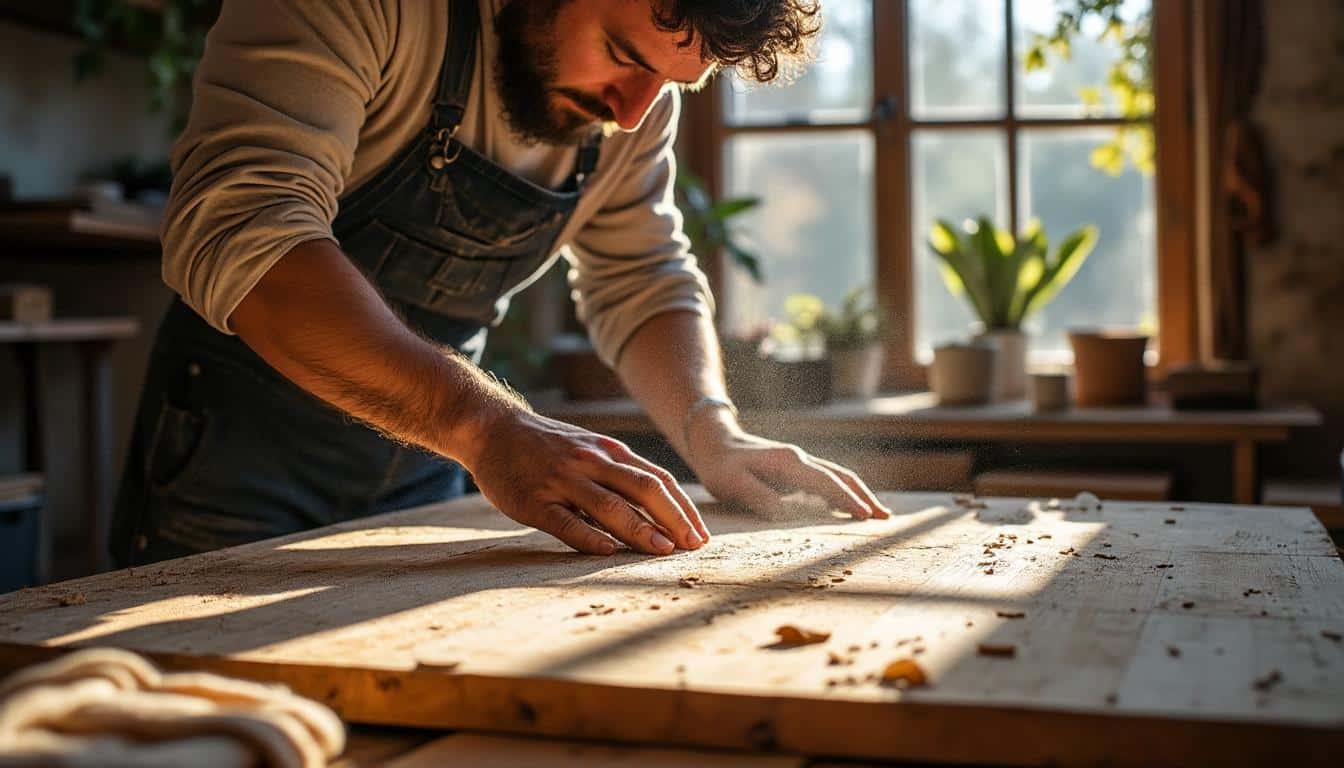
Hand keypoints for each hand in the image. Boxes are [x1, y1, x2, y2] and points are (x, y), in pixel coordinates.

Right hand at [462, 406, 708, 555]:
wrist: (490, 429)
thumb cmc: (547, 447)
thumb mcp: (589, 450)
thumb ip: (620, 474)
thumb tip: (662, 510)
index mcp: (609, 452)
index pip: (659, 480)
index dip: (683, 509)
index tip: (700, 535)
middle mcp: (591, 462)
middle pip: (644, 490)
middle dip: (674, 519)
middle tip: (693, 547)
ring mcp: (562, 480)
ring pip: (610, 505)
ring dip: (641, 529)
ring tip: (664, 551)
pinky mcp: (534, 501)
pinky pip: (566, 522)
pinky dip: (590, 537)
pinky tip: (609, 552)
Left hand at [686, 422, 890, 520]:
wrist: (714, 442)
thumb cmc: (722, 466)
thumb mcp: (733, 483)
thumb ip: (758, 496)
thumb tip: (786, 512)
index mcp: (789, 462)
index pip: (826, 483)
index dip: (847, 500)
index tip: (866, 517)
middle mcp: (800, 459)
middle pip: (842, 477)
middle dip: (864, 497)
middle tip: (885, 519)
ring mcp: (800, 462)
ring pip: (838, 477)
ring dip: (859, 494)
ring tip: (878, 513)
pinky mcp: (796, 469)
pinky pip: (828, 480)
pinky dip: (845, 491)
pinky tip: (850, 505)